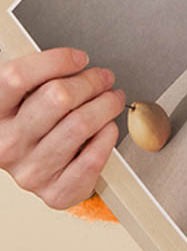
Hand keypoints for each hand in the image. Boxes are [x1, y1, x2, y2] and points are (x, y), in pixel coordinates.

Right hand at [0, 48, 125, 208]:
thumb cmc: (35, 124)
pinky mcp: (55, 192)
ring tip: (112, 99)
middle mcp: (6, 144)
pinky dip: (108, 137)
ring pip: (80, 124)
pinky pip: (92, 158)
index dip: (55, 61)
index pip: (17, 77)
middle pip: (57, 97)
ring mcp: (30, 171)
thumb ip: (40, 79)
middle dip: (90, 81)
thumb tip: (76, 62)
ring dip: (106, 105)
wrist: (37, 168)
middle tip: (104, 78)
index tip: (79, 58)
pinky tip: (107, 127)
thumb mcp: (24, 98)